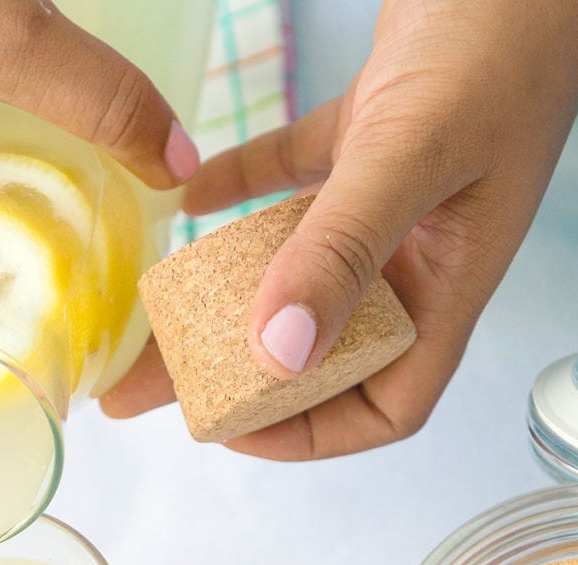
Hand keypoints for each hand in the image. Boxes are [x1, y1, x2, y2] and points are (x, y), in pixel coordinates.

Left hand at [103, 0, 577, 459]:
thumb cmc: (505, 35)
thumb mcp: (415, 151)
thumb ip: (345, 248)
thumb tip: (277, 350)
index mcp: (448, 283)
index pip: (385, 403)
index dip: (312, 432)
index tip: (233, 423)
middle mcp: (421, 255)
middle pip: (323, 349)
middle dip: (241, 375)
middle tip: (158, 384)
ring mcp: (395, 197)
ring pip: (298, 274)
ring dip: (227, 297)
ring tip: (153, 321)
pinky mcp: (370, 134)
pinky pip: (292, 184)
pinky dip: (243, 193)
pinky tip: (195, 196)